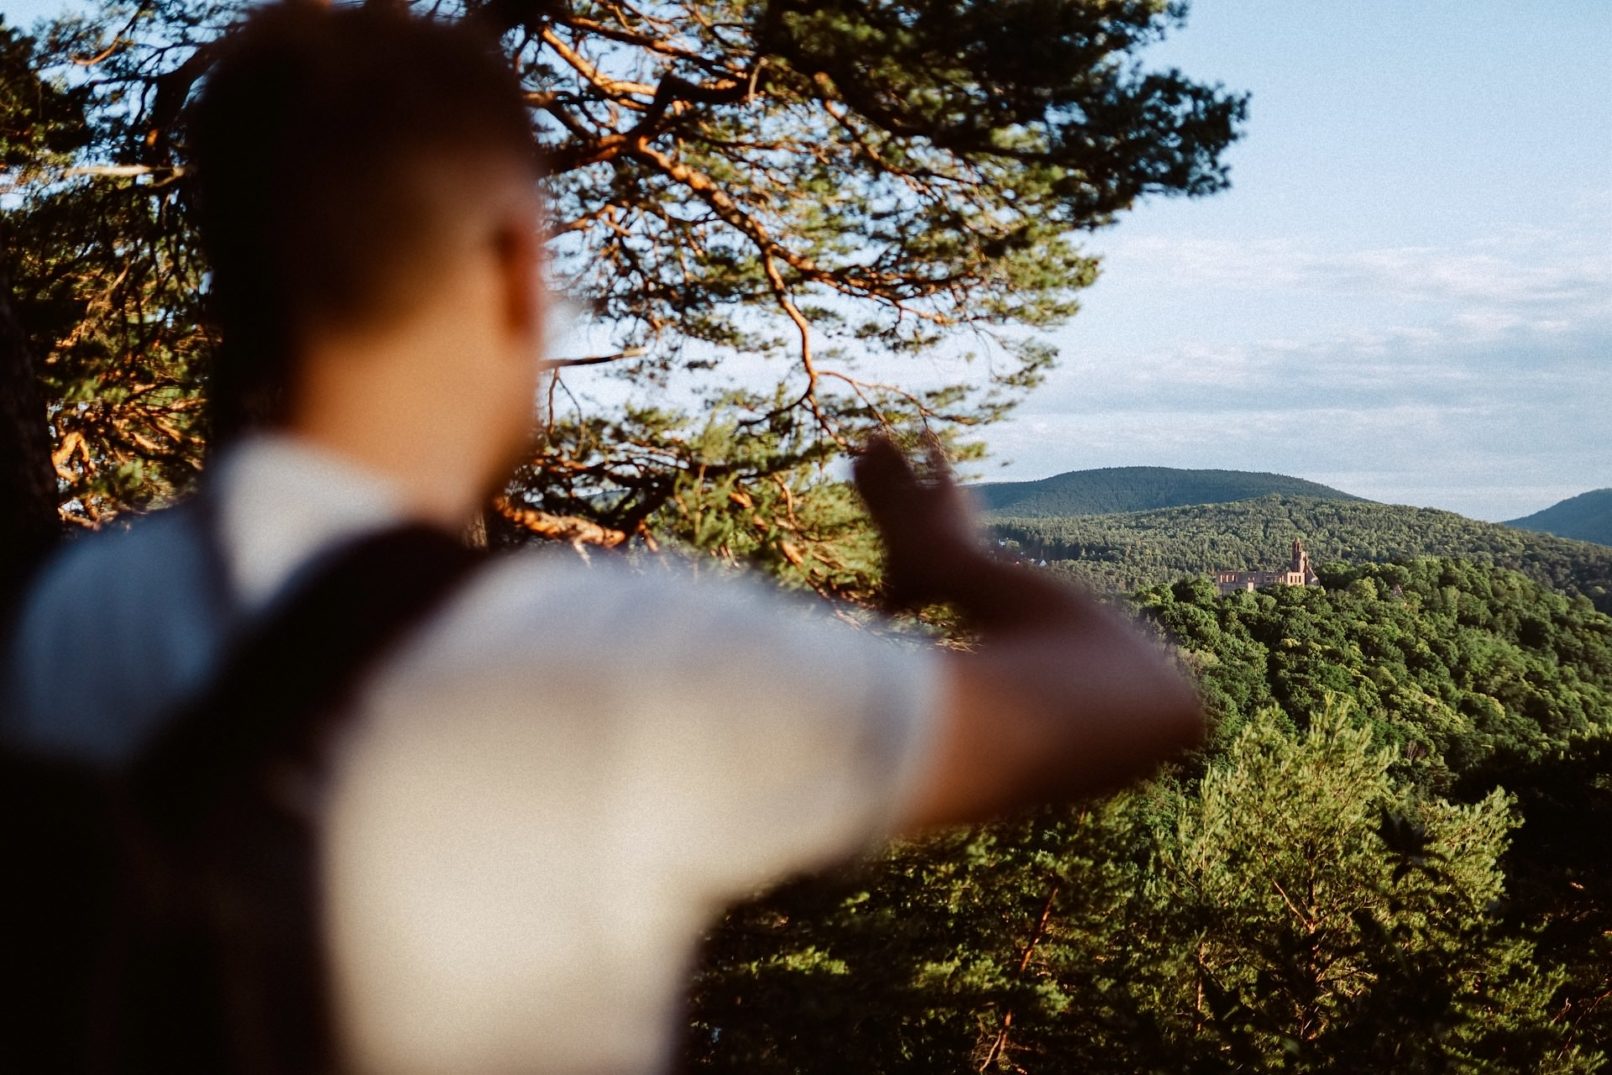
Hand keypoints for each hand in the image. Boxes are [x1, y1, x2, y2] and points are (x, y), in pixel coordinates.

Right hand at [852, 434, 982, 609]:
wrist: (957, 571)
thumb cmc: (926, 588)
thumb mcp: (900, 597)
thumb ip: (887, 603)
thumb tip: (876, 623)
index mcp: (885, 525)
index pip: (868, 495)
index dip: (860, 479)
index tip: (854, 465)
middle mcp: (900, 506)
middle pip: (880, 477)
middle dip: (870, 459)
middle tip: (863, 443)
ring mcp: (923, 495)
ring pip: (901, 466)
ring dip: (890, 451)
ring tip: (880, 436)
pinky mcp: (947, 490)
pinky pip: (934, 462)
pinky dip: (928, 447)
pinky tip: (923, 432)